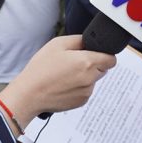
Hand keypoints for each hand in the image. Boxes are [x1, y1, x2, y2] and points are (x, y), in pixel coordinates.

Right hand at [0, 35, 116, 127]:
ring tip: (65, 75)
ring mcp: (87, 92)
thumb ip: (79, 40)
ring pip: (93, 80)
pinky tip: (63, 85)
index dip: (104, 54)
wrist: (30, 94)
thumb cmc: (41, 68)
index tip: (94, 53)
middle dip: (93, 64)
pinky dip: (79, 87)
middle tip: (73, 62)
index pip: (111, 59)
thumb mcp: (58, 44)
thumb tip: (90, 42)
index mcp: (87, 62)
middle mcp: (90, 79)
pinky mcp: (81, 102)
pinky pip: (86, 90)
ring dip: (85, 76)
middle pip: (103, 69)